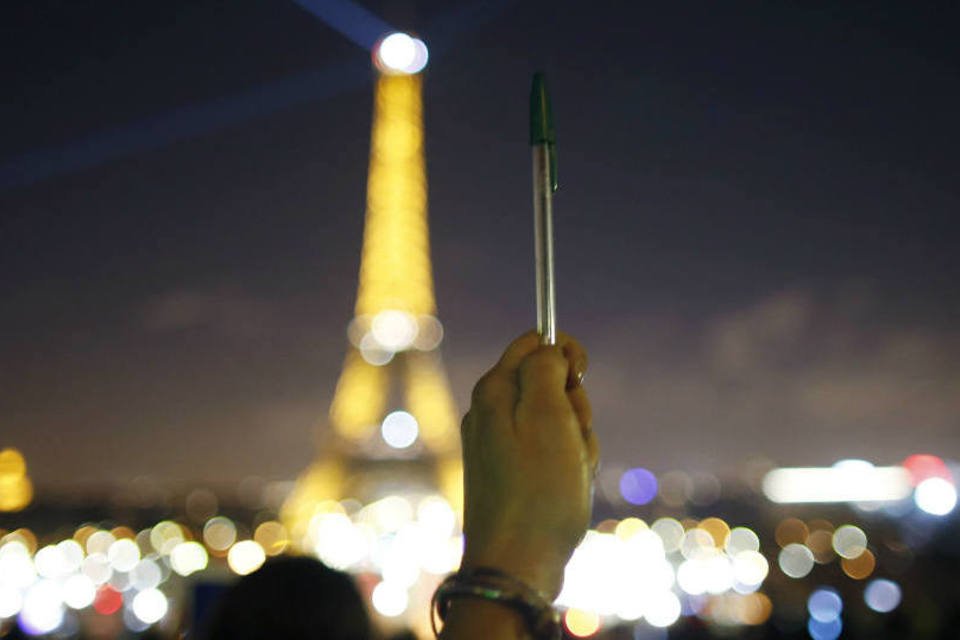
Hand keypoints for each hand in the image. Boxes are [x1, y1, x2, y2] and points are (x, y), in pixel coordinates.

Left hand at [459, 331, 598, 599]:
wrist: (517, 564)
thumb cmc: (538, 490)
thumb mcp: (549, 414)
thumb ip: (546, 367)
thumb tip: (548, 348)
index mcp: (494, 391)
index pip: (533, 343)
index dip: (566, 353)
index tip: (580, 376)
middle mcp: (490, 413)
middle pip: (550, 383)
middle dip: (575, 407)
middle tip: (573, 438)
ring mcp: (499, 445)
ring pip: (558, 421)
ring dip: (577, 441)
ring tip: (571, 472)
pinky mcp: (511, 474)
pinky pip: (552, 453)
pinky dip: (568, 466)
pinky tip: (567, 490)